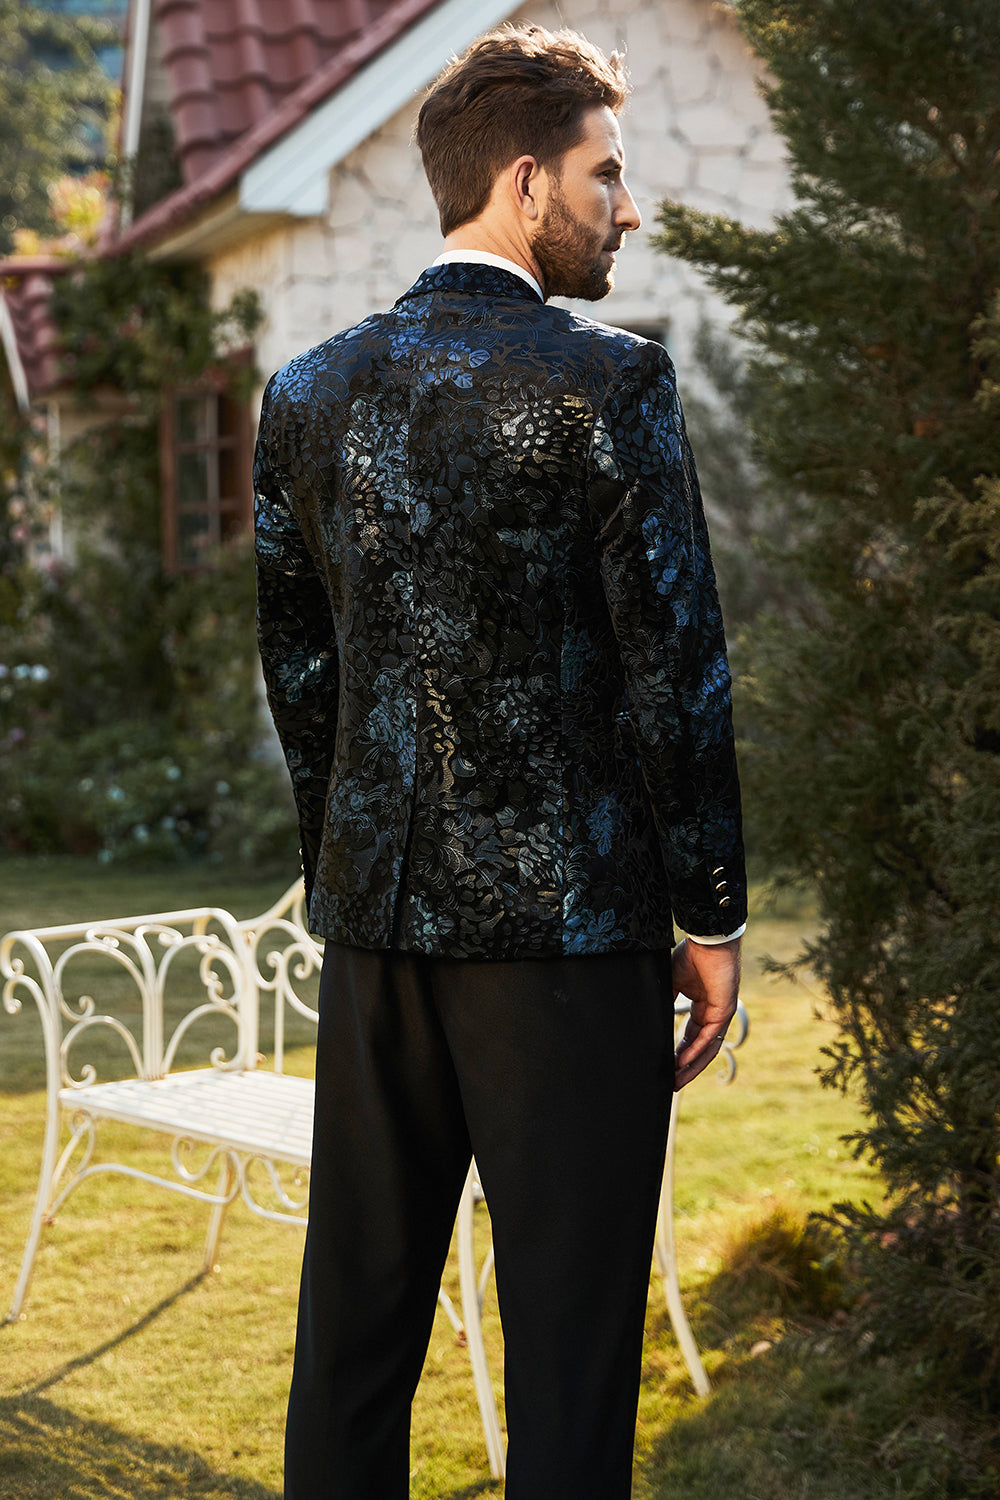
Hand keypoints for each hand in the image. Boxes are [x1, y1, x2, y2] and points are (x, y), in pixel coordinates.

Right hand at [671, 935, 740, 1091]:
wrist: (707, 939)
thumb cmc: (691, 954)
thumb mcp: (672, 981)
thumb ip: (666, 1000)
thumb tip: (652, 1017)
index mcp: (701, 1005)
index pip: (690, 1036)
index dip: (678, 1052)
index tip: (666, 1067)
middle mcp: (712, 1012)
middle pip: (699, 1048)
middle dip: (684, 1067)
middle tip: (670, 1084)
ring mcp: (720, 1013)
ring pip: (706, 1048)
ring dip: (691, 1066)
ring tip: (675, 1082)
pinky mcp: (724, 1010)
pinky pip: (709, 1037)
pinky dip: (695, 1051)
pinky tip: (682, 1062)